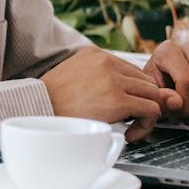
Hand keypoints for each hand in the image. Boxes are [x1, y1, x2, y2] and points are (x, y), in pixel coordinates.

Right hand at [41, 45, 183, 141]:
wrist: (35, 111)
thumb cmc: (50, 102)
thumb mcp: (75, 80)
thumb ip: (99, 82)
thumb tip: (122, 95)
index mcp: (96, 55)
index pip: (133, 72)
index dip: (135, 93)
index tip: (128, 110)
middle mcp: (107, 62)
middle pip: (147, 82)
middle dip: (145, 103)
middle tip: (133, 121)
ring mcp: (113, 79)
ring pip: (154, 94)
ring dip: (148, 114)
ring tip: (132, 129)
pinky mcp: (118, 99)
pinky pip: (150, 109)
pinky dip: (147, 124)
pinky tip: (131, 134)